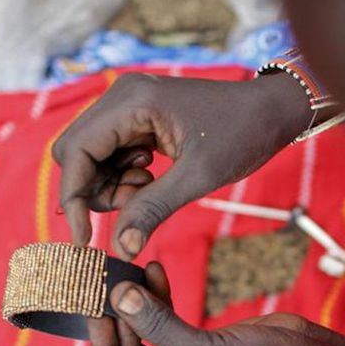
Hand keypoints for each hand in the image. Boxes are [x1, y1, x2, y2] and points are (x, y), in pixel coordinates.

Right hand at [53, 71, 311, 255]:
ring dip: (111, 187)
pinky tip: (152, 182)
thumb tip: (122, 248)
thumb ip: (153, 209)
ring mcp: (128, 106)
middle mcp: (121, 98)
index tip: (83, 239)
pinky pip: (112, 154)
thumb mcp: (198, 177)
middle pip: (76, 153)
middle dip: (92, 192)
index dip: (73, 198)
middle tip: (129, 211)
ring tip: (149, 192)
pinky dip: (123, 178)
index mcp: (130, 102)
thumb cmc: (241, 135)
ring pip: (92, 157)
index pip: (76, 152)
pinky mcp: (139, 119)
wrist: (271, 112)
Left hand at [90, 264, 344, 345]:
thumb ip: (159, 324)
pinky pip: (165, 325)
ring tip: (128, 273)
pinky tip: (153, 271)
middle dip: (117, 324)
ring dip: (135, 307)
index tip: (97, 313)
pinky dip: (157, 300)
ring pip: (143, 338)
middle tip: (106, 285)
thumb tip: (118, 297)